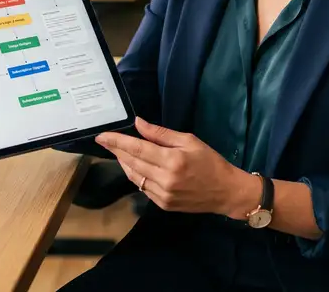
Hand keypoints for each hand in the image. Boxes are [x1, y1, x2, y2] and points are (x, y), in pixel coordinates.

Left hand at [96, 118, 260, 217]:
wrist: (226, 192)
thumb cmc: (210, 162)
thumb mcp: (189, 141)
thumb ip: (161, 134)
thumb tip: (138, 123)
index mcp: (172, 161)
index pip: (137, 148)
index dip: (117, 142)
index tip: (101, 136)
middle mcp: (164, 179)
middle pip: (132, 162)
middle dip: (117, 151)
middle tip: (106, 141)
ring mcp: (162, 195)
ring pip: (134, 177)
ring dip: (124, 163)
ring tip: (118, 151)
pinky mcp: (163, 204)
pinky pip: (142, 188)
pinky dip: (135, 175)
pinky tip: (134, 166)